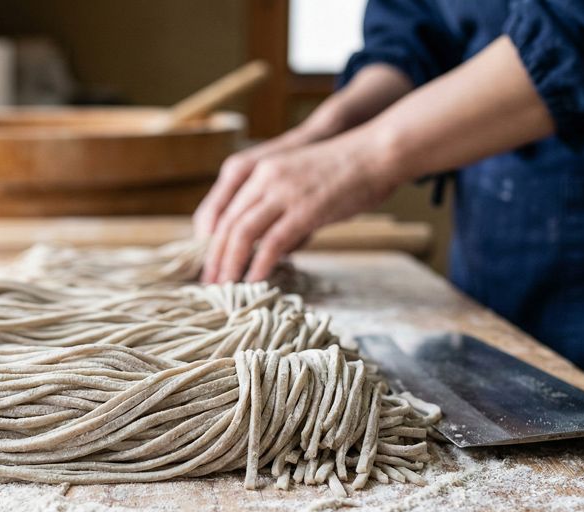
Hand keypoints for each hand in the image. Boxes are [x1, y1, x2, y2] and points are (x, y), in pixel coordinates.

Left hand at [200, 129, 399, 283]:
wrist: (376, 152)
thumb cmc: (345, 171)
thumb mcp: (299, 181)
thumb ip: (280, 209)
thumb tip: (274, 252)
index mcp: (260, 170)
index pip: (221, 208)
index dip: (208, 239)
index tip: (207, 262)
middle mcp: (265, 178)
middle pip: (227, 223)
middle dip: (214, 258)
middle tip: (209, 283)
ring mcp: (283, 193)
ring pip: (242, 234)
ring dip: (230, 264)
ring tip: (225, 287)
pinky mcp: (304, 210)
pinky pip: (272, 243)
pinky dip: (259, 265)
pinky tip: (255, 281)